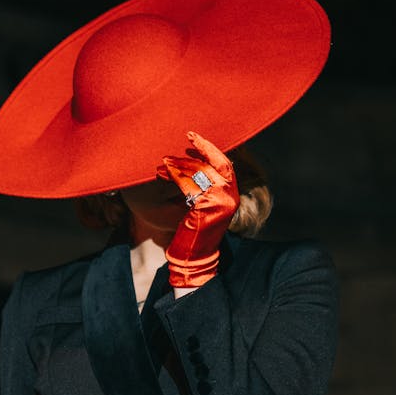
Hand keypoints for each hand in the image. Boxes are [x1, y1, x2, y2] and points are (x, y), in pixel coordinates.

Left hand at [157, 131, 238, 287]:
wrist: (192, 257)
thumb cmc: (192, 231)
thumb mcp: (200, 204)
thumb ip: (202, 184)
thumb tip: (189, 160)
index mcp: (231, 195)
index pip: (224, 164)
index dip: (210, 149)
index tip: (194, 137)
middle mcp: (231, 197)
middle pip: (216, 163)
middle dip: (200, 149)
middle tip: (185, 138)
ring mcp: (222, 202)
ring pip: (201, 172)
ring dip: (181, 164)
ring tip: (164, 161)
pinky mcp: (208, 207)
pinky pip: (191, 184)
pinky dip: (176, 176)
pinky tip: (164, 173)